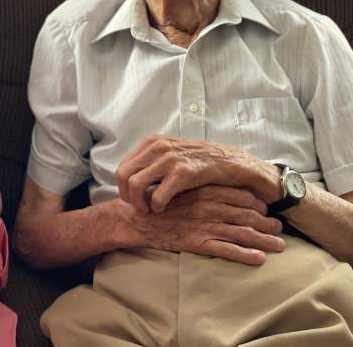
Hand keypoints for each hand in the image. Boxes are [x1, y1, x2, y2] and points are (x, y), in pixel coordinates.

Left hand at [116, 134, 275, 213]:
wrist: (231, 162)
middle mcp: (158, 147)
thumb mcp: (170, 153)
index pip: (122, 166)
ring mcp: (169, 159)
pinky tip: (163, 209)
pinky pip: (157, 196)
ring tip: (150, 209)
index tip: (133, 199)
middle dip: (127, 196)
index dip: (123, 187)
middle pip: (123, 175)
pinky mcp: (182, 173)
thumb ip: (150, 161)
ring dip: (139, 203)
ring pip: (135, 185)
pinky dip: (156, 207)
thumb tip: (128, 179)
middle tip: (139, 207)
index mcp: (152, 142)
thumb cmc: (199, 162)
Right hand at [120, 185, 284, 264]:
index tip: (265, 208)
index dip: (256, 202)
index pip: (239, 194)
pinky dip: (245, 255)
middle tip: (279, 228)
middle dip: (266, 222)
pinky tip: (259, 259)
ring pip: (242, 232)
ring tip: (279, 245)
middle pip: (246, 214)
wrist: (135, 218)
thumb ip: (196, 184)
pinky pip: (227, 250)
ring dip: (263, 240)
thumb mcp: (177, 185)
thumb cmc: (155, 201)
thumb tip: (213, 184)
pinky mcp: (197, 242)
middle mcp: (208, 206)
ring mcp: (204, 225)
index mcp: (204, 190)